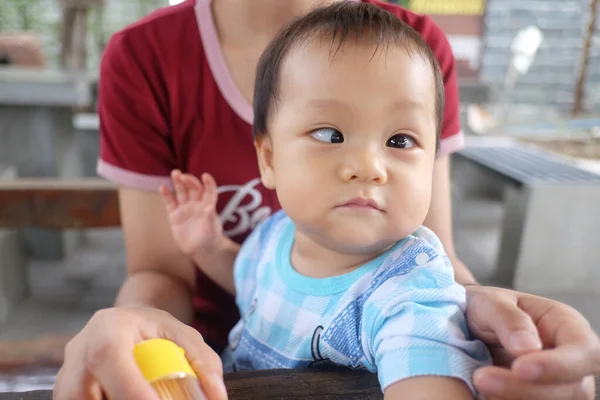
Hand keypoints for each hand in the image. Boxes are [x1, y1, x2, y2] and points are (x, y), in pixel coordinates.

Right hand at [53, 306, 226, 399]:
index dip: (130, 389)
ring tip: (144, 396)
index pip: (109, 358)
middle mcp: (79, 349)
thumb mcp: (184, 336)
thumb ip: (203, 362)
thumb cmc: (156, 330)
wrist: (127, 322)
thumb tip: (216, 397)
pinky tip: (122, 399)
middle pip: (81, 392)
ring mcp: (66, 373)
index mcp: (109, 328)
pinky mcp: (63, 391)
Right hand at [160, 170, 222, 256]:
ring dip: (178, 182)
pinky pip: (170, 202)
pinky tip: (163, 188)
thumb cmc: (210, 238)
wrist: (200, 250)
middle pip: (193, 188)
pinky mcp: (174, 215)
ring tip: (175, 173)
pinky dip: (166, 195)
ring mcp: (185, 208)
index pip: (209, 190)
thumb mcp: (212, 230)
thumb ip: (210, 218)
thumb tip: (209, 207)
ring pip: (181, 192)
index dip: (208, 183)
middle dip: (189, 180)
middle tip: (182, 175)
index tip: (205, 176)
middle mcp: (196, 204)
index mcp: (208, 205)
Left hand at [464, 285, 599, 399]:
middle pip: (574, 389)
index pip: (585, 350)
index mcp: (566, 326)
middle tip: (482, 379)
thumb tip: (527, 347)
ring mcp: (558, 384)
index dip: (559, 365)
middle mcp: (570, 359)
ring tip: (480, 383)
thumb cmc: (486, 309)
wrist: (467, 327)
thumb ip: (508, 318)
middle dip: (528, 388)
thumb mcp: (490, 302)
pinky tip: (486, 394)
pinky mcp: (537, 398)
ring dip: (516, 399)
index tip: (520, 367)